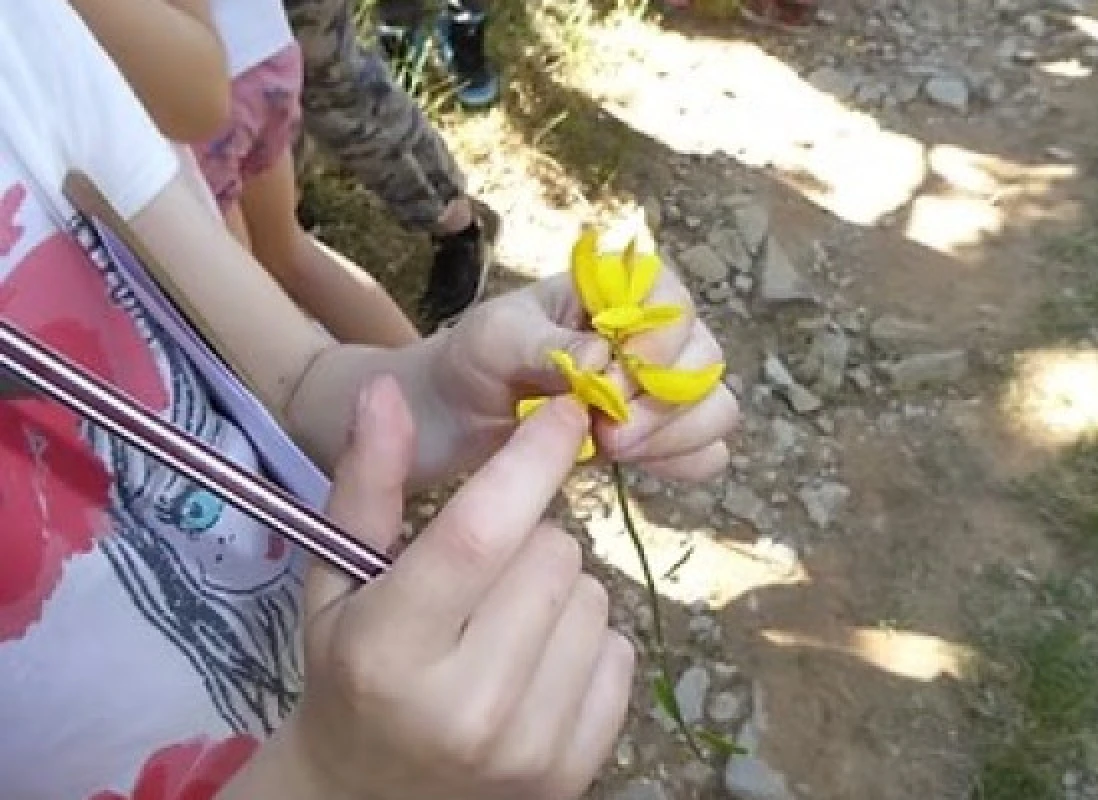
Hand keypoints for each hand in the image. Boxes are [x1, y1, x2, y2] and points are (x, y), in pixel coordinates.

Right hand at [235, 377, 632, 799]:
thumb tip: (384, 392)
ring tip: (507, 620)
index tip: (566, 409)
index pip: (479, 534)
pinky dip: (587, 641)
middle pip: (554, 555)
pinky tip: (538, 662)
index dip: (531, 459)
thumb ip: (365, 487)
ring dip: (561, 588)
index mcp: (389, 651)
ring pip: (594, 598)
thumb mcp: (337, 584)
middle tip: (488, 568)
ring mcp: (527, 748)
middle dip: (531, 535)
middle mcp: (463, 705)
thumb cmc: (351, 677)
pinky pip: (620, 653)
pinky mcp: (574, 773)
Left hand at [431, 269, 737, 481]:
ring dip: (674, 435)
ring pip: (716, 408)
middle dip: (663, 402)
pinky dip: (681, 463)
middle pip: (705, 358)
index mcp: (618, 289)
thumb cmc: (478, 357)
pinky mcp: (661, 436)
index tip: (615, 380)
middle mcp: (653, 332)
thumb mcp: (496, 339)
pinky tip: (635, 466)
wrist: (461, 413)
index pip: (673, 301)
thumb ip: (545, 344)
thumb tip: (599, 355)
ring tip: (612, 448)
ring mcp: (662, 386)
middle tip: (609, 431)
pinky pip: (705, 453)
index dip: (658, 342)